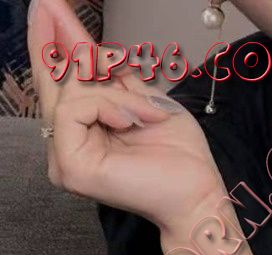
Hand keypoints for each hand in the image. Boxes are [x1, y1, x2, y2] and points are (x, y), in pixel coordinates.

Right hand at [27, 0, 226, 233]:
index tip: (50, 7)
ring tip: (148, 114)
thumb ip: (113, 80)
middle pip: (55, 85)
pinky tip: (134, 121)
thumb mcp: (145, 102)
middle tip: (48, 1)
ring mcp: (66, 159)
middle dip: (53, 41)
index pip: (66, 86)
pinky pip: (74, 110)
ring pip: (70, 95)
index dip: (55, 46)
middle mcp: (71, 146)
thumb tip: (86, 46)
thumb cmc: (180, 157)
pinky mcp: (70, 167)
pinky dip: (110, 107)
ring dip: (116, 95)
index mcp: (88, 134)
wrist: (197, 192)